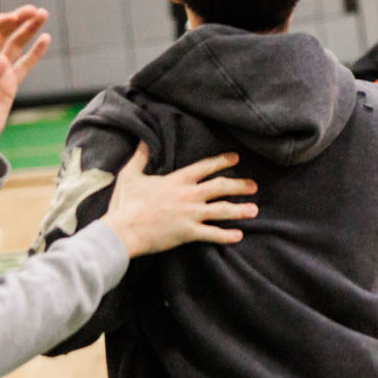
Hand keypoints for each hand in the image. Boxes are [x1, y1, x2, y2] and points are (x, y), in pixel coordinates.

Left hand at [0, 6, 51, 178]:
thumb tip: (2, 61)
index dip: (0, 24)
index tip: (14, 18)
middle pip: (3, 36)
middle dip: (18, 22)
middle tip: (35, 11)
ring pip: (16, 46)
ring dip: (28, 31)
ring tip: (43, 15)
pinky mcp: (10, 85)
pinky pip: (25, 65)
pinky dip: (35, 52)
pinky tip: (45, 39)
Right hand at [102, 144, 256, 256]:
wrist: (123, 230)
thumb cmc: (125, 203)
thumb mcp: (130, 175)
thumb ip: (140, 157)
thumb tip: (143, 141)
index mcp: (177, 180)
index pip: (206, 166)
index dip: (222, 161)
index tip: (236, 158)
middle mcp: (188, 195)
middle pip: (221, 187)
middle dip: (239, 185)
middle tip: (253, 186)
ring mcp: (190, 214)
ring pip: (222, 210)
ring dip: (240, 210)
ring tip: (254, 209)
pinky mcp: (188, 232)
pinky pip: (213, 234)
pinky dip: (227, 236)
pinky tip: (239, 236)